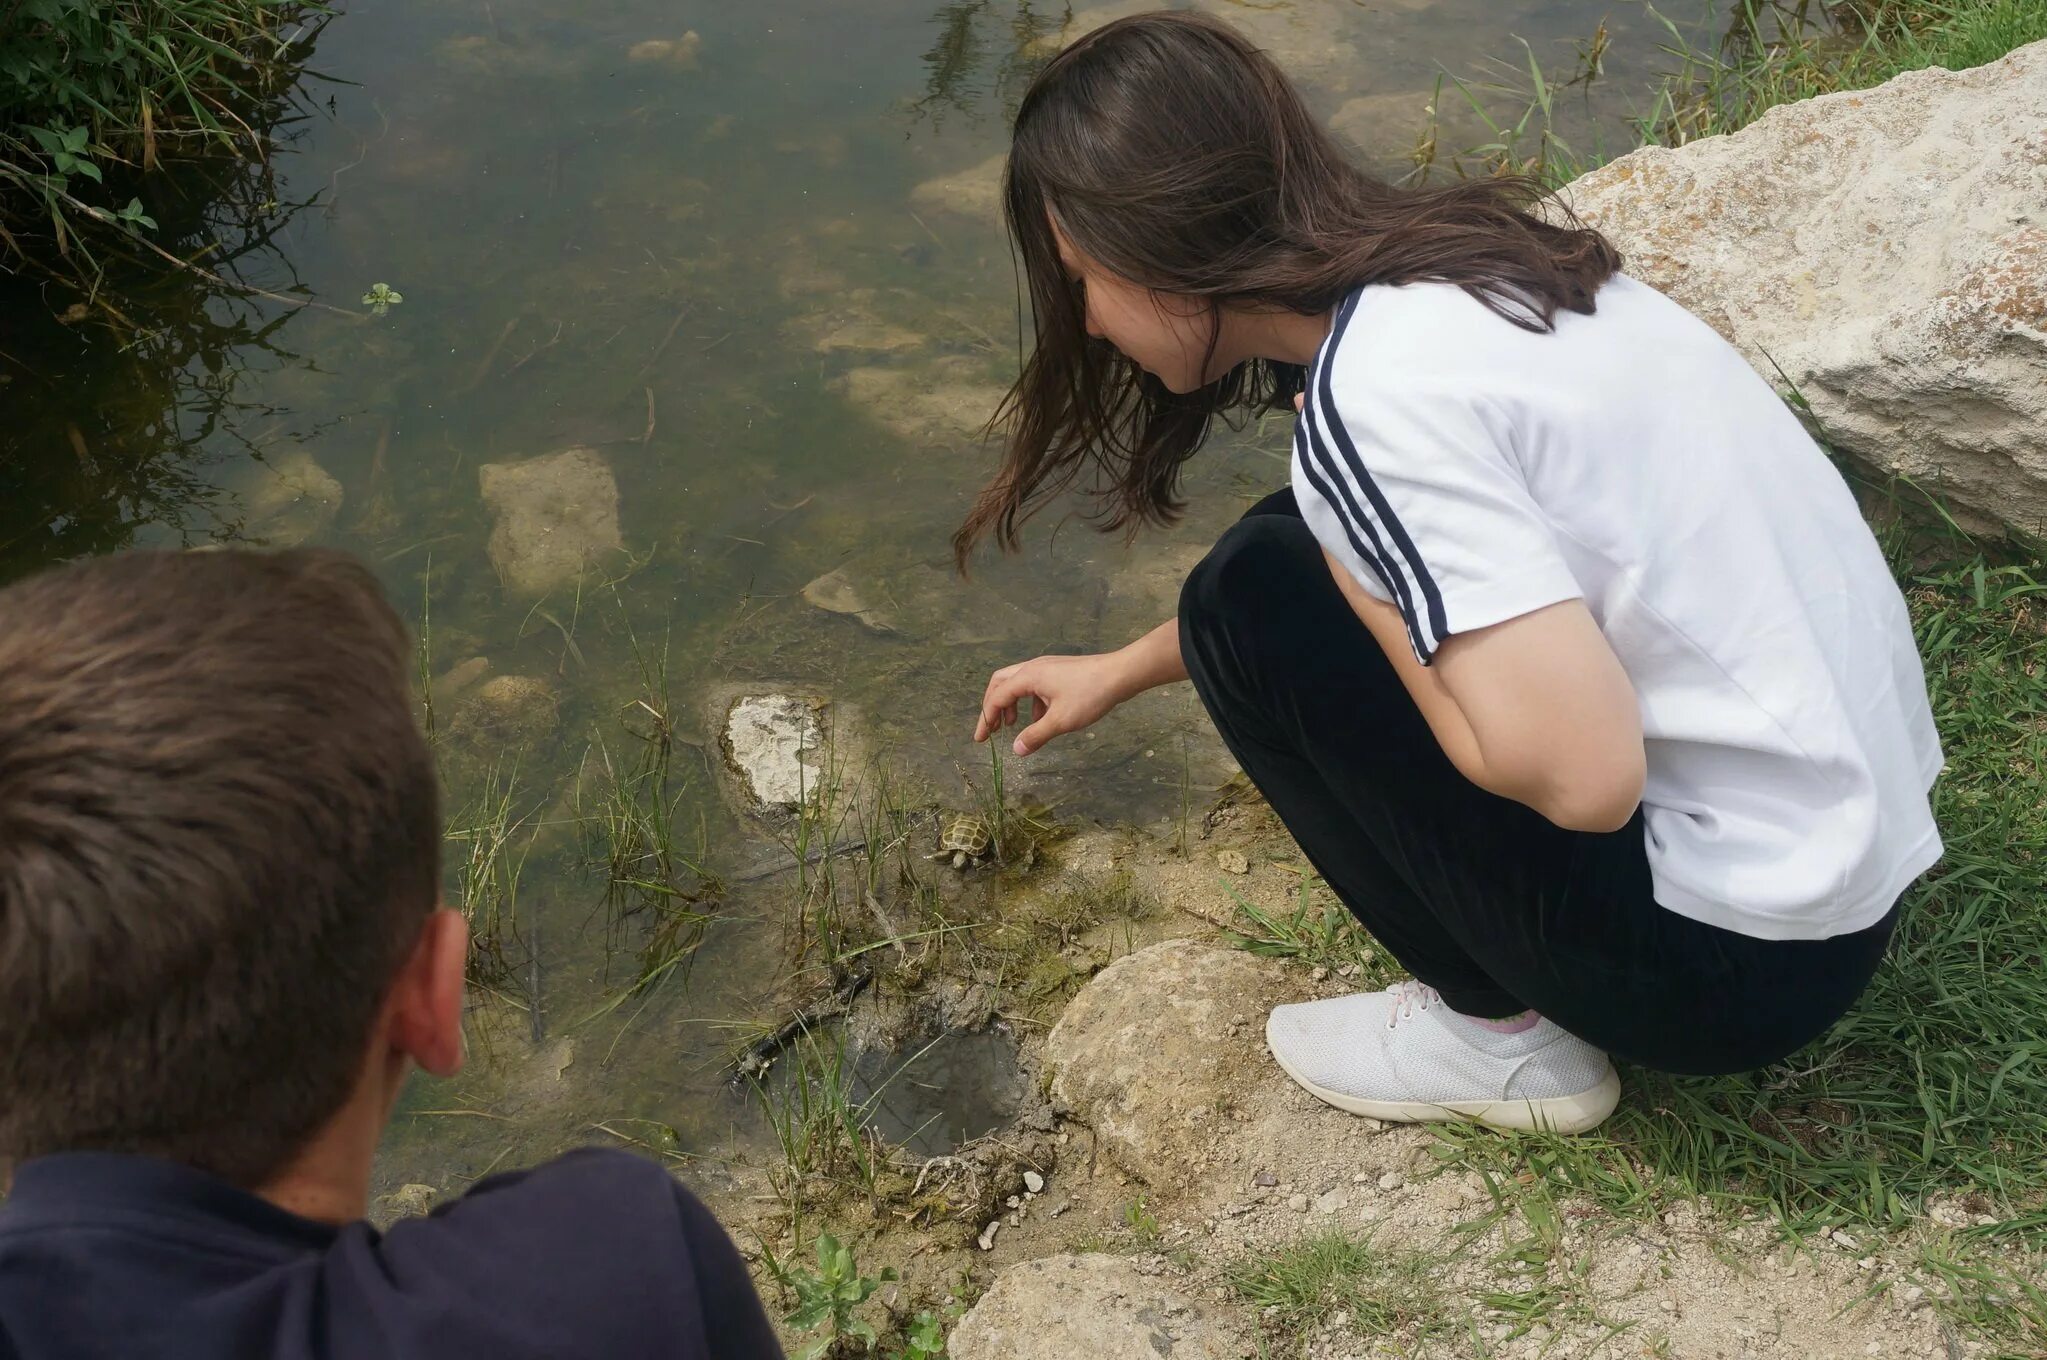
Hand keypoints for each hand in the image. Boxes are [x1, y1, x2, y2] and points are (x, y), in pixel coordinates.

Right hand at [975, 652, 1135, 756]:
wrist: (1119, 674)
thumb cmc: (1089, 695)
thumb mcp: (1060, 721)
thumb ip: (1035, 736)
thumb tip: (1016, 750)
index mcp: (1028, 677)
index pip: (997, 697)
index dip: (986, 719)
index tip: (981, 739)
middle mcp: (1032, 668)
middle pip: (1001, 684)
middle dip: (992, 707)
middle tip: (990, 729)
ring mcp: (1046, 668)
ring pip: (1017, 684)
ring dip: (1010, 704)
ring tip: (1011, 726)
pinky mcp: (1058, 672)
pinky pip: (1034, 686)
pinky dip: (1029, 703)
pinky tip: (1039, 720)